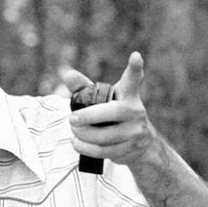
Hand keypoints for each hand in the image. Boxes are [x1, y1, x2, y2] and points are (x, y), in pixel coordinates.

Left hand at [66, 52, 159, 168]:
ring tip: (74, 130)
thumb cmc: (115, 116)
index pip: (132, 80)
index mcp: (128, 95)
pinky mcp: (131, 148)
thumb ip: (84, 88)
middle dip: (89, 116)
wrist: (141, 144)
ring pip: (104, 135)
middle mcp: (135, 111)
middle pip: (112, 111)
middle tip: (72, 119)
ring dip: (83, 134)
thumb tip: (67, 74)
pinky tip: (77, 143)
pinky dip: (85, 148)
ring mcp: (135, 131)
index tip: (135, 56)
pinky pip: (103, 150)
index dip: (135, 68)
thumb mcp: (103, 100)